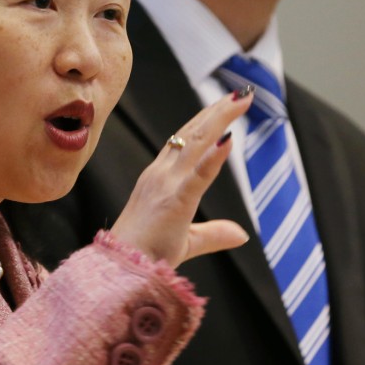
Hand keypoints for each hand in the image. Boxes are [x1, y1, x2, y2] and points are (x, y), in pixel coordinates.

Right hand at [108, 90, 252, 267]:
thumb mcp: (187, 240)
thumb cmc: (146, 255)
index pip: (184, 140)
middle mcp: (160, 174)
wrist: (122, 271)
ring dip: (220, 119)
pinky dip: (214, 156)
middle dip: (217, 111)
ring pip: (196, 143)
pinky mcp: (175, 201)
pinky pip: (198, 175)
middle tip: (241, 93)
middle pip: (192, 133)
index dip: (205, 120)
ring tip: (240, 100)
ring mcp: (166, 184)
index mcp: (159, 179)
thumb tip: (242, 234)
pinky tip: (229, 139)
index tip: (224, 104)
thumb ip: (213, 234)